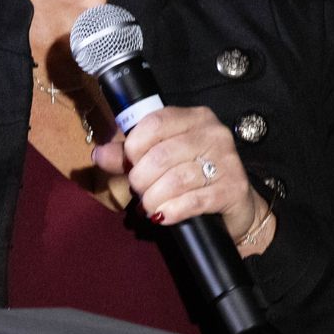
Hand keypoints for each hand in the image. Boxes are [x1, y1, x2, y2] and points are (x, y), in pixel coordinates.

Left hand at [91, 106, 271, 250]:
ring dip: (153, 199)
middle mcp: (214, 133)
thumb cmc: (194, 177)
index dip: (134, 146)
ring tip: (150, 206)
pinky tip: (164, 216)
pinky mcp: (233, 188)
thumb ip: (129, 156)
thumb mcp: (161, 160)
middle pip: (161, 155)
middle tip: (139, 191)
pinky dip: (171, 211)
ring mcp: (227, 160)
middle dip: (141, 179)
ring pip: (176, 180)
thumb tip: (98, 154)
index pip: (155, 123)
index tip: (129, 164)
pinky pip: (193, 201)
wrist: (235, 204)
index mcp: (195, 118)